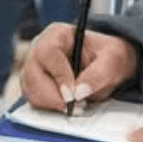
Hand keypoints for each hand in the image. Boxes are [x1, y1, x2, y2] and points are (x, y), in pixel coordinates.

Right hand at [21, 23, 138, 110]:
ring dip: (52, 103)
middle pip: (33, 73)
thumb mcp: (112, 60)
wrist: (106, 65)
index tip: (73, 94)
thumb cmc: (108, 56)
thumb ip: (98, 74)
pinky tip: (67, 103)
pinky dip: (50, 107)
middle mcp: (40, 48)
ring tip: (76, 103)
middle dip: (54, 95)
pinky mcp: (34, 84)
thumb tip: (79, 92)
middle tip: (75, 104)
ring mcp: (34, 66)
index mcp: (58, 34)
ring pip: (31, 89)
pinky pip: (34, 99)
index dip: (59, 76)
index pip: (48, 53)